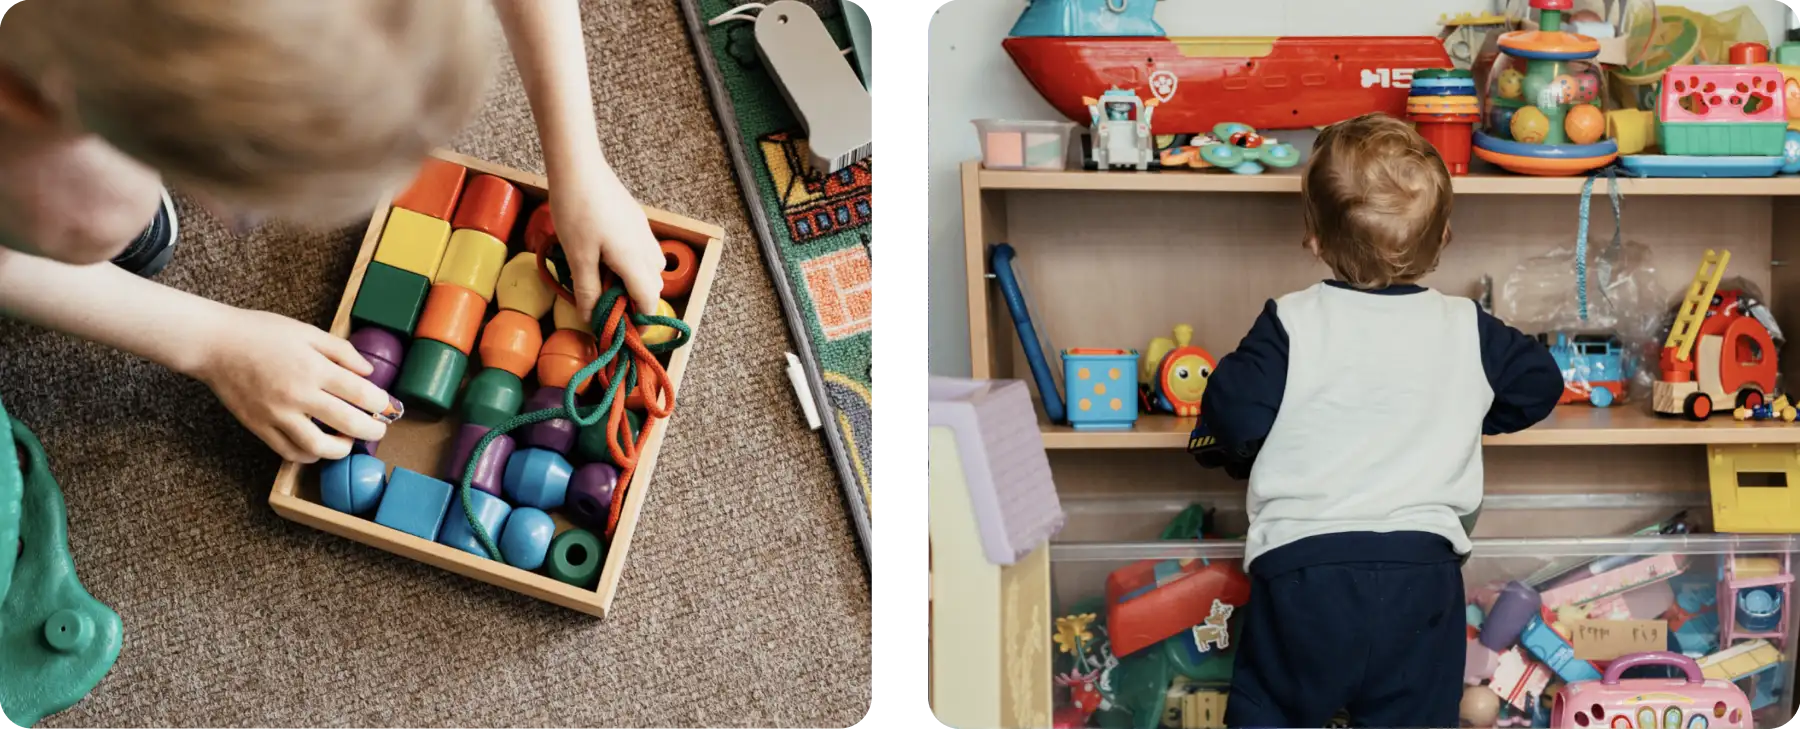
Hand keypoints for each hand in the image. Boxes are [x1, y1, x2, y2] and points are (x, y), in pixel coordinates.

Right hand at [190, 309, 396, 462]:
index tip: (388, 406)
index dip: (382, 404)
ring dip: (341, 449)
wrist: (214, 344)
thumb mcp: (307, 331)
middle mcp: (298, 395)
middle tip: (379, 430)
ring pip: (319, 448)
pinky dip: (309, 455)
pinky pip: (290, 452)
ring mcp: (277, 415)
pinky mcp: (259, 427)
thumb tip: (369, 372)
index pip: (362, 394)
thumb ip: (341, 351)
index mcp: (314, 368)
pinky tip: (318, 446)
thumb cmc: (261, 333)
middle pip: (349, 424)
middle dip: (373, 430)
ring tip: (347, 441)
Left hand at [549, 172, 664, 321]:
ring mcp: (643, 230)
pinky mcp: (635, 218)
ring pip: (652, 266)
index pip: (648, 299)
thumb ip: (588, 289)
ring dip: (635, 280)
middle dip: (637, 300)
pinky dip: (632, 262)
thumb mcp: (578, 256)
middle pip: (653, 284)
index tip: (622, 328)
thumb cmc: (576, 211)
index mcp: (634, 259)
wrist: (578, 167)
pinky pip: (643, 249)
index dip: (639, 318)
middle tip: (608, 306)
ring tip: (607, 281)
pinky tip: (607, 256)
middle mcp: (646, 246)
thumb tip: (592, 317)